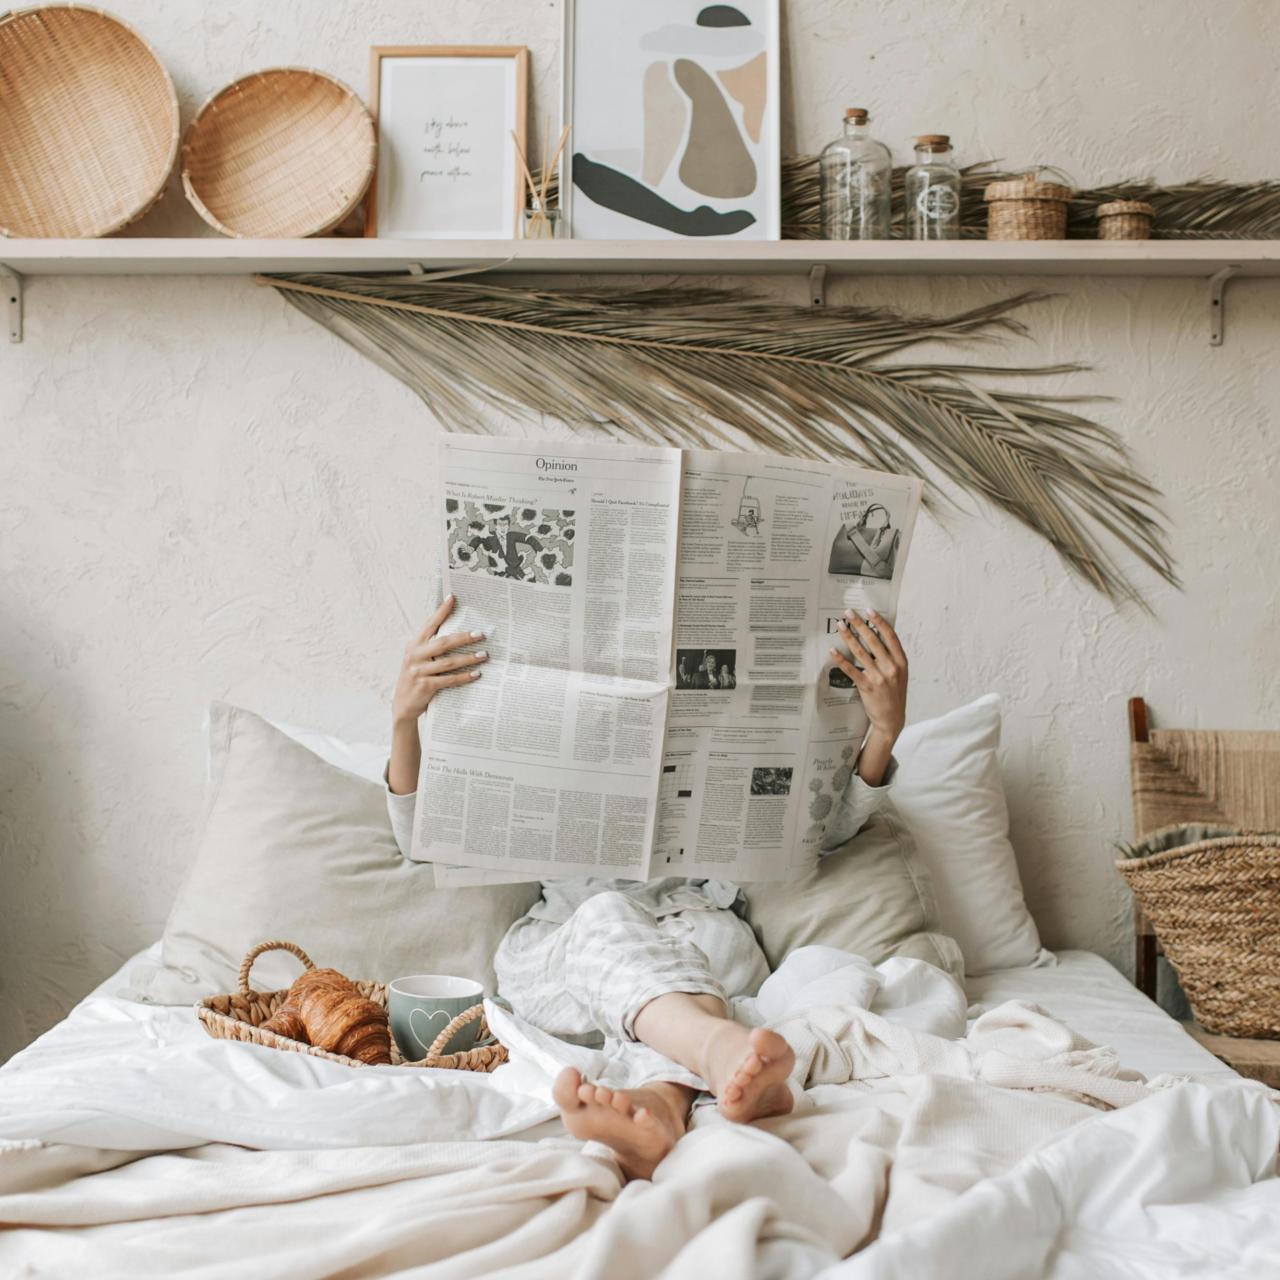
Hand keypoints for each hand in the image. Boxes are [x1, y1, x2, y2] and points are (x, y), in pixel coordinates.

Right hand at [388, 596, 487, 794]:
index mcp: (414, 645)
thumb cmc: (416, 678)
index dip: (441, 611)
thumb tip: (457, 632)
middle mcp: (415, 655)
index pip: (429, 624)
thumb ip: (431, 646)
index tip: (453, 598)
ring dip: (469, 658)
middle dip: (464, 637)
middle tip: (481, 634)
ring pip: (449, 662)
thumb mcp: (418, 659)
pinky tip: (476, 674)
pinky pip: (449, 680)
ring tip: (484, 655)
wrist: (403, 706)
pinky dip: (464, 677)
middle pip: (443, 643)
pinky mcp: (425, 686)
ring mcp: (419, 671)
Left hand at [829, 608, 907, 741]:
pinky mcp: (867, 687)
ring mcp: (879, 677)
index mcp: (901, 662)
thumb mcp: (900, 673)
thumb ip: (891, 657)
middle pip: (873, 640)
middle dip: (859, 624)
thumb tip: (877, 636)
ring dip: (849, 637)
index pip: (890, 636)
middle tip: (849, 612)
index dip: (880, 622)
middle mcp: (891, 667)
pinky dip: (841, 659)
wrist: (892, 719)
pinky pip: (851, 670)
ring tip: (840, 626)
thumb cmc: (894, 693)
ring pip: (861, 652)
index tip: (869, 610)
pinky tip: (833, 651)